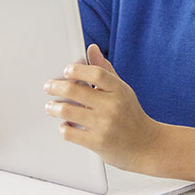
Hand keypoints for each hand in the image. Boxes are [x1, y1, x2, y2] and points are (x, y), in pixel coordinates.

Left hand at [44, 44, 161, 171]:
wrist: (146, 145)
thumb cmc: (130, 115)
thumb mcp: (122, 90)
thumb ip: (105, 70)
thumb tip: (92, 49)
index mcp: (119, 90)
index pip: (95, 73)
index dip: (77, 70)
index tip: (66, 71)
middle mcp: (112, 106)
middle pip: (74, 90)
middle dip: (55, 87)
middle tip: (49, 87)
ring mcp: (104, 125)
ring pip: (67, 111)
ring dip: (53, 107)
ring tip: (51, 107)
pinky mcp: (97, 143)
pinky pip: (70, 132)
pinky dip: (63, 127)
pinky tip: (65, 124)